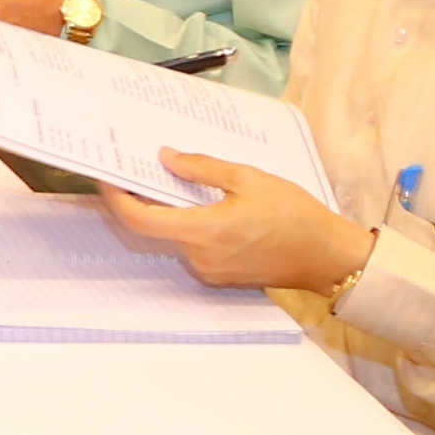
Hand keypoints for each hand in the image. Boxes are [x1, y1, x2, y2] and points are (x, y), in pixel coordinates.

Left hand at [100, 157, 372, 291]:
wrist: (327, 256)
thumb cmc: (295, 216)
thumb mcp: (249, 179)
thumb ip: (202, 168)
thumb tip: (166, 158)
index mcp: (203, 232)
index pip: (140, 220)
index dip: (116, 199)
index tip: (107, 177)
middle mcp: (199, 257)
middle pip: (153, 228)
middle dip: (143, 200)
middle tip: (140, 170)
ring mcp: (209, 271)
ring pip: (174, 237)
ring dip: (170, 213)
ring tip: (177, 182)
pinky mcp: (219, 276)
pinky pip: (192, 248)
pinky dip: (189, 226)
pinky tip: (203, 207)